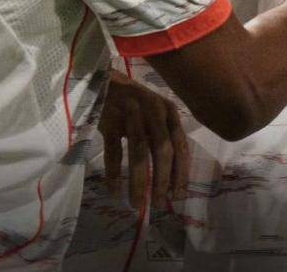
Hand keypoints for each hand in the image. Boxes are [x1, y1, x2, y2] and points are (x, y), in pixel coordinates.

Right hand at [99, 71, 189, 209]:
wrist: (105, 82)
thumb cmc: (135, 104)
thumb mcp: (156, 115)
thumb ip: (166, 137)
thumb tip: (174, 177)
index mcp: (169, 112)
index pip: (180, 145)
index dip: (181, 172)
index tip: (179, 195)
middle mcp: (154, 111)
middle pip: (162, 149)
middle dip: (162, 179)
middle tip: (160, 204)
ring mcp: (131, 114)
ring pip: (139, 152)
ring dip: (139, 181)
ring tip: (137, 204)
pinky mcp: (110, 119)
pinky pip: (113, 151)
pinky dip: (114, 173)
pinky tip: (113, 191)